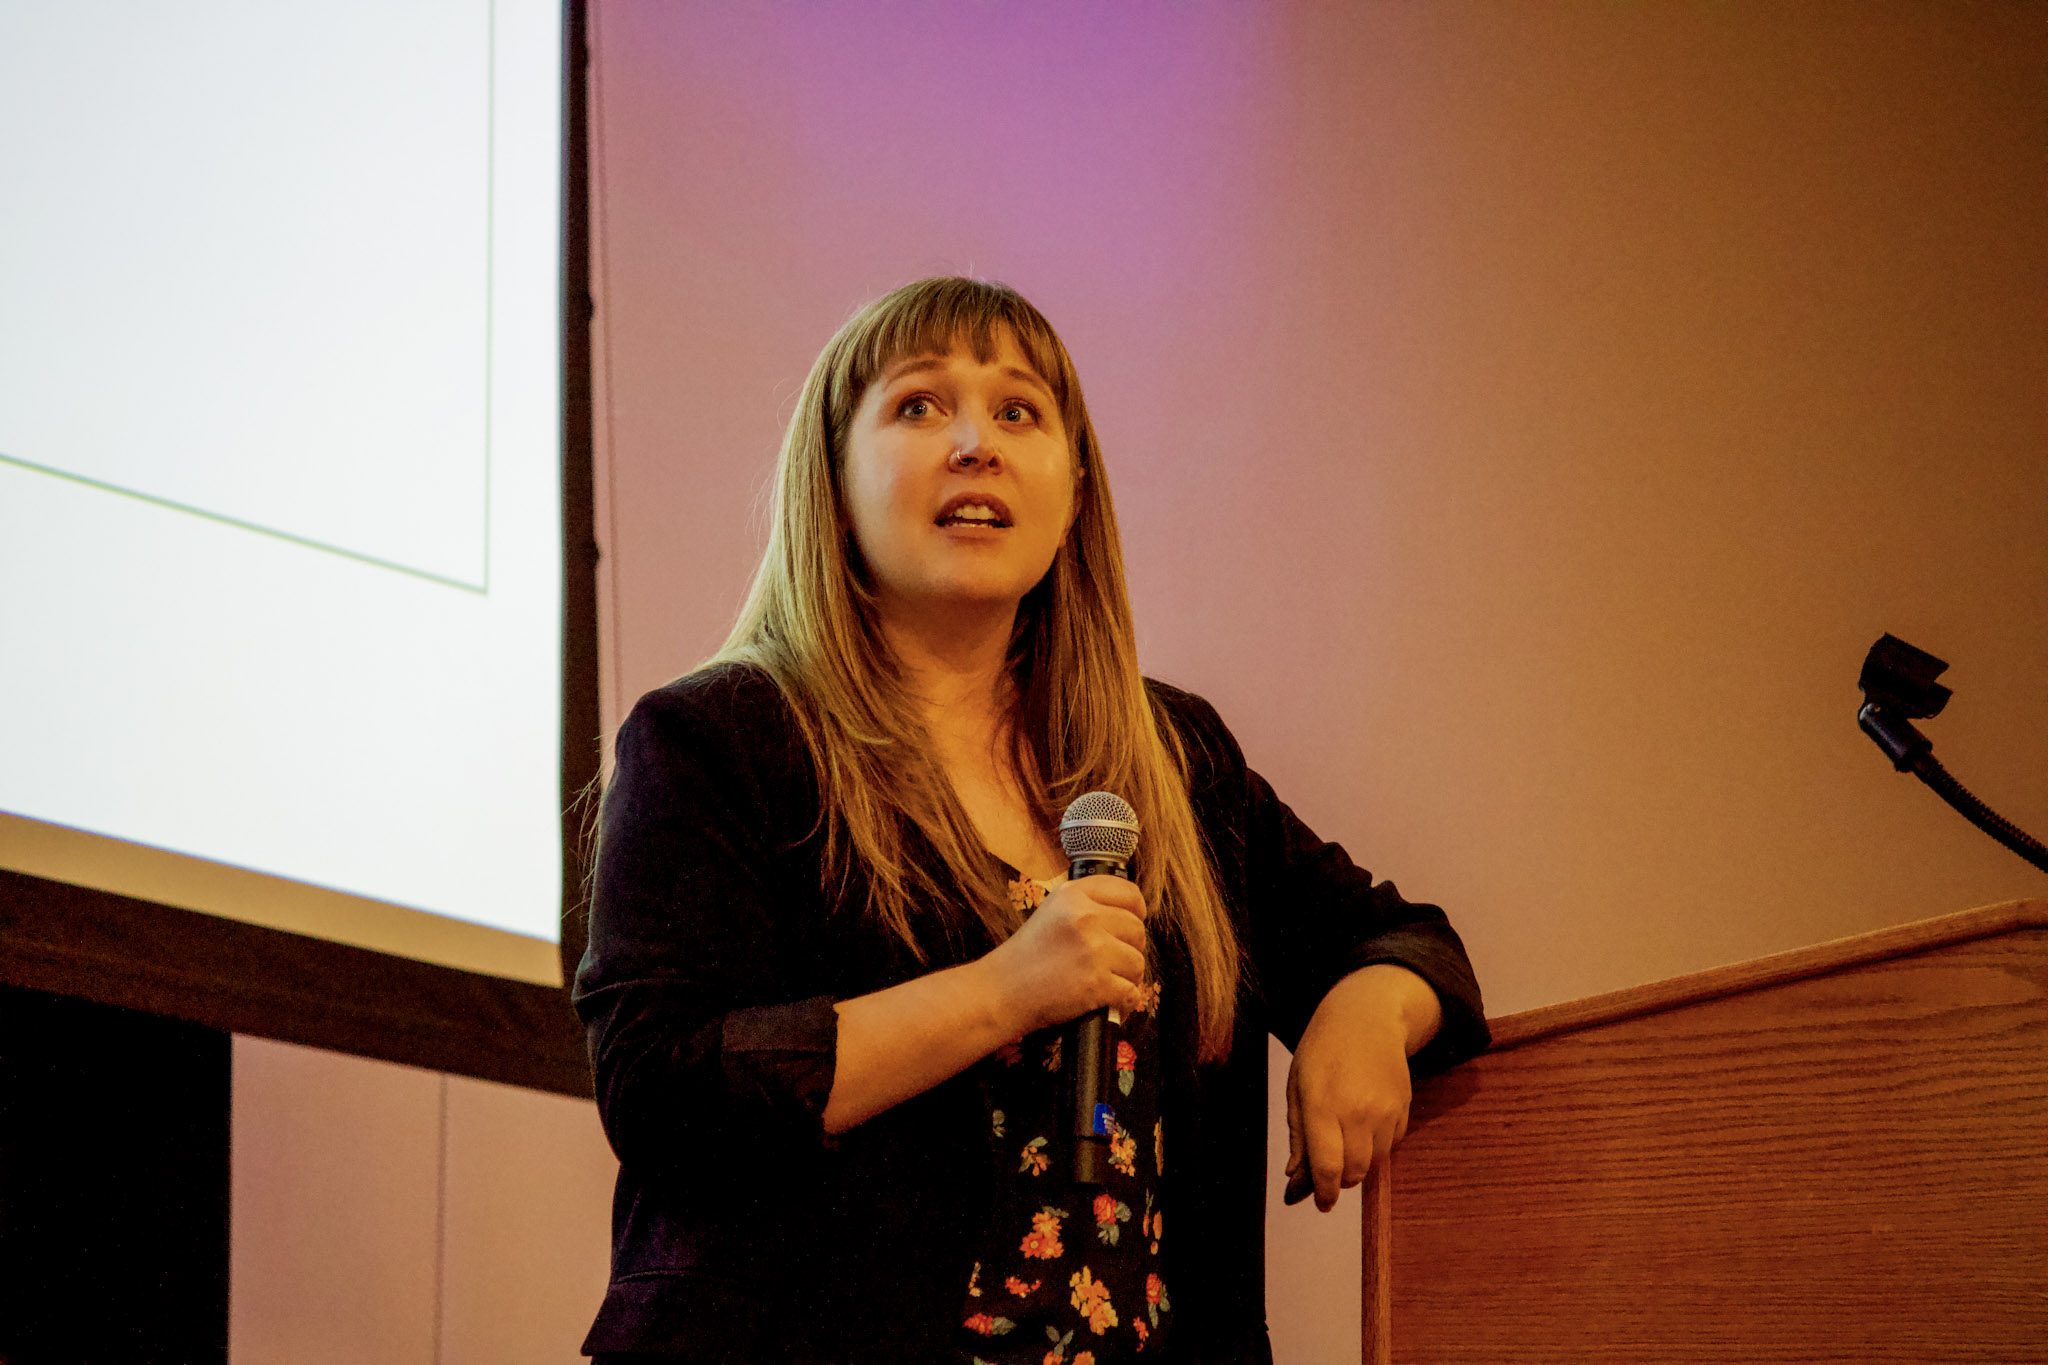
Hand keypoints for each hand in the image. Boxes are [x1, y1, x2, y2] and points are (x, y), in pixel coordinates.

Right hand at [978, 874, 1146, 1036]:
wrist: (999, 993)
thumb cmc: (1024, 959)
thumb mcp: (1050, 913)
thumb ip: (1085, 907)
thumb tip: (1130, 915)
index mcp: (1072, 895)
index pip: (1127, 892)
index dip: (1136, 910)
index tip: (1132, 922)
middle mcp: (1084, 916)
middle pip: (1136, 929)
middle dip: (1130, 949)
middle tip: (1112, 963)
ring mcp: (1092, 949)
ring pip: (1137, 962)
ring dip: (1128, 978)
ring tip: (1107, 985)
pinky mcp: (1097, 982)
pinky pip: (1131, 992)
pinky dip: (1125, 1003)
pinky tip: (1111, 1004)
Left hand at [1284, 964, 1441, 1211]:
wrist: (1366, 1017)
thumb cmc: (1322, 1050)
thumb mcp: (1297, 1087)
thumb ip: (1297, 1136)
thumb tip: (1295, 1180)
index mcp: (1322, 1106)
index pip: (1327, 1168)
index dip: (1323, 1193)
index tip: (1320, 1203)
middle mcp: (1357, 1112)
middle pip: (1354, 1172)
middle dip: (1340, 1180)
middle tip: (1328, 1170)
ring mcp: (1385, 1111)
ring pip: (1374, 1162)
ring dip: (1358, 1163)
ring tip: (1344, 1137)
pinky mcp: (1404, 1108)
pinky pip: (1391, 1144)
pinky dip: (1376, 1146)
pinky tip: (1364, 1122)